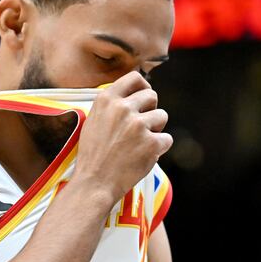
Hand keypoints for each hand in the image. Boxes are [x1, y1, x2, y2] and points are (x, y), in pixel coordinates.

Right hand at [72, 71, 172, 207]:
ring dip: (155, 129)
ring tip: (139, 143)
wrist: (94, 183)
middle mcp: (122, 108)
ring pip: (162, 116)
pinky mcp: (151, 143)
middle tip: (141, 127)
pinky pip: (167, 139)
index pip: (134, 78)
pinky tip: (144, 156)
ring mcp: (138, 125)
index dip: (143, 87)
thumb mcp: (94, 120)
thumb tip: (135, 94)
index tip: (143, 98)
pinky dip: (159, 148)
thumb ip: (112, 105)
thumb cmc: (94, 154)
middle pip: (152, 96)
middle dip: (150, 110)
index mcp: (106, 100)